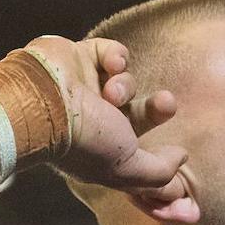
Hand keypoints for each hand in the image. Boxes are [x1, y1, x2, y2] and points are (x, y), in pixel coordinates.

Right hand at [23, 35, 197, 222]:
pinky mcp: (79, 58)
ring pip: (125, 81)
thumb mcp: (128, 169)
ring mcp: (86, 89)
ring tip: (111, 92)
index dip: (160, 153)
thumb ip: (159, 172)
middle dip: (157, 109)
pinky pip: (110, 52)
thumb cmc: (84, 141)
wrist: (42, 103)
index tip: (181, 150)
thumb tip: (181, 159)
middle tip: (166, 104)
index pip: (138, 151)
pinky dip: (115, 56)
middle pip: (139, 113)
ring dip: (124, 85)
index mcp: (102, 150)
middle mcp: (95, 120)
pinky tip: (110, 65)